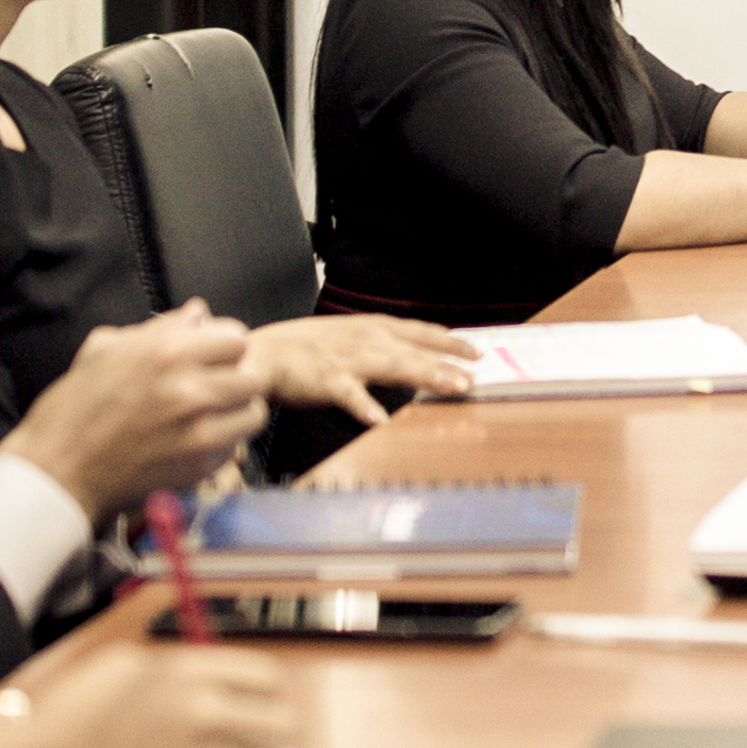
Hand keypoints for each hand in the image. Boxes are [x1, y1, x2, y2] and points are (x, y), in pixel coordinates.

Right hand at [0, 639, 298, 747]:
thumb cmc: (66, 721)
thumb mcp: (123, 667)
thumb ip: (183, 669)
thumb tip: (228, 682)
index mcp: (188, 674)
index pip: (269, 680)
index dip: (264, 696)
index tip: (255, 708)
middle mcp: (203, 716)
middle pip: (284, 726)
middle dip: (269, 737)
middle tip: (247, 746)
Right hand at [12, 306, 272, 516]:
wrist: (57, 472)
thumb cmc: (72, 412)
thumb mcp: (103, 352)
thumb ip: (158, 328)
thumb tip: (197, 312)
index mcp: (163, 352)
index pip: (235, 337)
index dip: (224, 347)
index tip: (212, 357)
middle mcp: (187, 388)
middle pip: (252, 374)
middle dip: (235, 378)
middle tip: (216, 387)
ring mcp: (197, 430)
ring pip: (253, 411)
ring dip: (237, 412)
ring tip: (213, 415)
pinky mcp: (199, 465)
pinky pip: (237, 445)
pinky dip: (225, 443)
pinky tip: (198, 441)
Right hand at [252, 312, 481, 425]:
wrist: (268, 352)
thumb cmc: (313, 348)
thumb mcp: (356, 336)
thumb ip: (388, 346)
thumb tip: (424, 359)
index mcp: (376, 328)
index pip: (422, 333)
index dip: (451, 342)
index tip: (478, 353)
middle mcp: (367, 340)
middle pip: (415, 352)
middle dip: (447, 364)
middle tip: (473, 379)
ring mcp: (348, 359)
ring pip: (393, 367)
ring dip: (424, 376)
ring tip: (450, 387)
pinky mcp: (327, 380)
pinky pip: (349, 395)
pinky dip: (363, 406)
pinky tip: (379, 419)